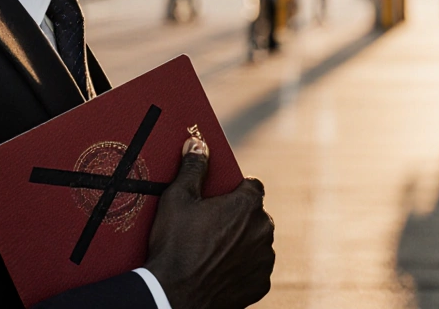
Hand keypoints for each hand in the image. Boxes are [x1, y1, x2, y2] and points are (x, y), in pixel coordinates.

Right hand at [145, 137, 274, 308]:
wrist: (174, 297)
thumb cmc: (175, 246)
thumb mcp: (177, 199)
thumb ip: (193, 168)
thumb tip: (198, 143)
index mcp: (248, 204)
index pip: (252, 186)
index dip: (236, 190)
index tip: (220, 198)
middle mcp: (264, 230)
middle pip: (255, 215)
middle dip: (238, 218)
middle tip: (211, 227)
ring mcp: (264, 259)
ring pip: (256, 242)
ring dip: (242, 243)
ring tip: (213, 250)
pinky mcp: (260, 284)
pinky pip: (254, 269)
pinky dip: (242, 268)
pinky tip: (219, 269)